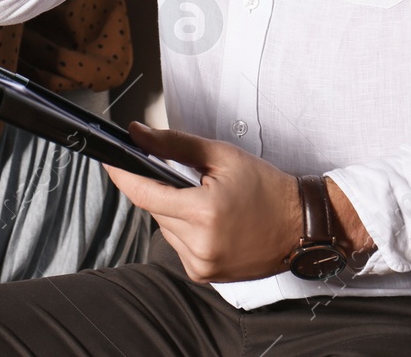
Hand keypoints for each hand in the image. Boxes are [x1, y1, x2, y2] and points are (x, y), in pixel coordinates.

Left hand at [103, 123, 370, 283]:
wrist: (301, 226)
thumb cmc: (267, 189)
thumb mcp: (222, 156)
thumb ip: (174, 145)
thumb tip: (138, 134)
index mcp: (204, 212)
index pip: (144, 192)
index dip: (123, 174)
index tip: (110, 160)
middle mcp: (200, 244)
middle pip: (154, 208)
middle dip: (162, 189)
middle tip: (189, 178)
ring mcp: (201, 264)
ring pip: (164, 227)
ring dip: (175, 211)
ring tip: (208, 201)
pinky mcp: (204, 275)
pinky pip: (178, 244)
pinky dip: (186, 229)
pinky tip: (211, 222)